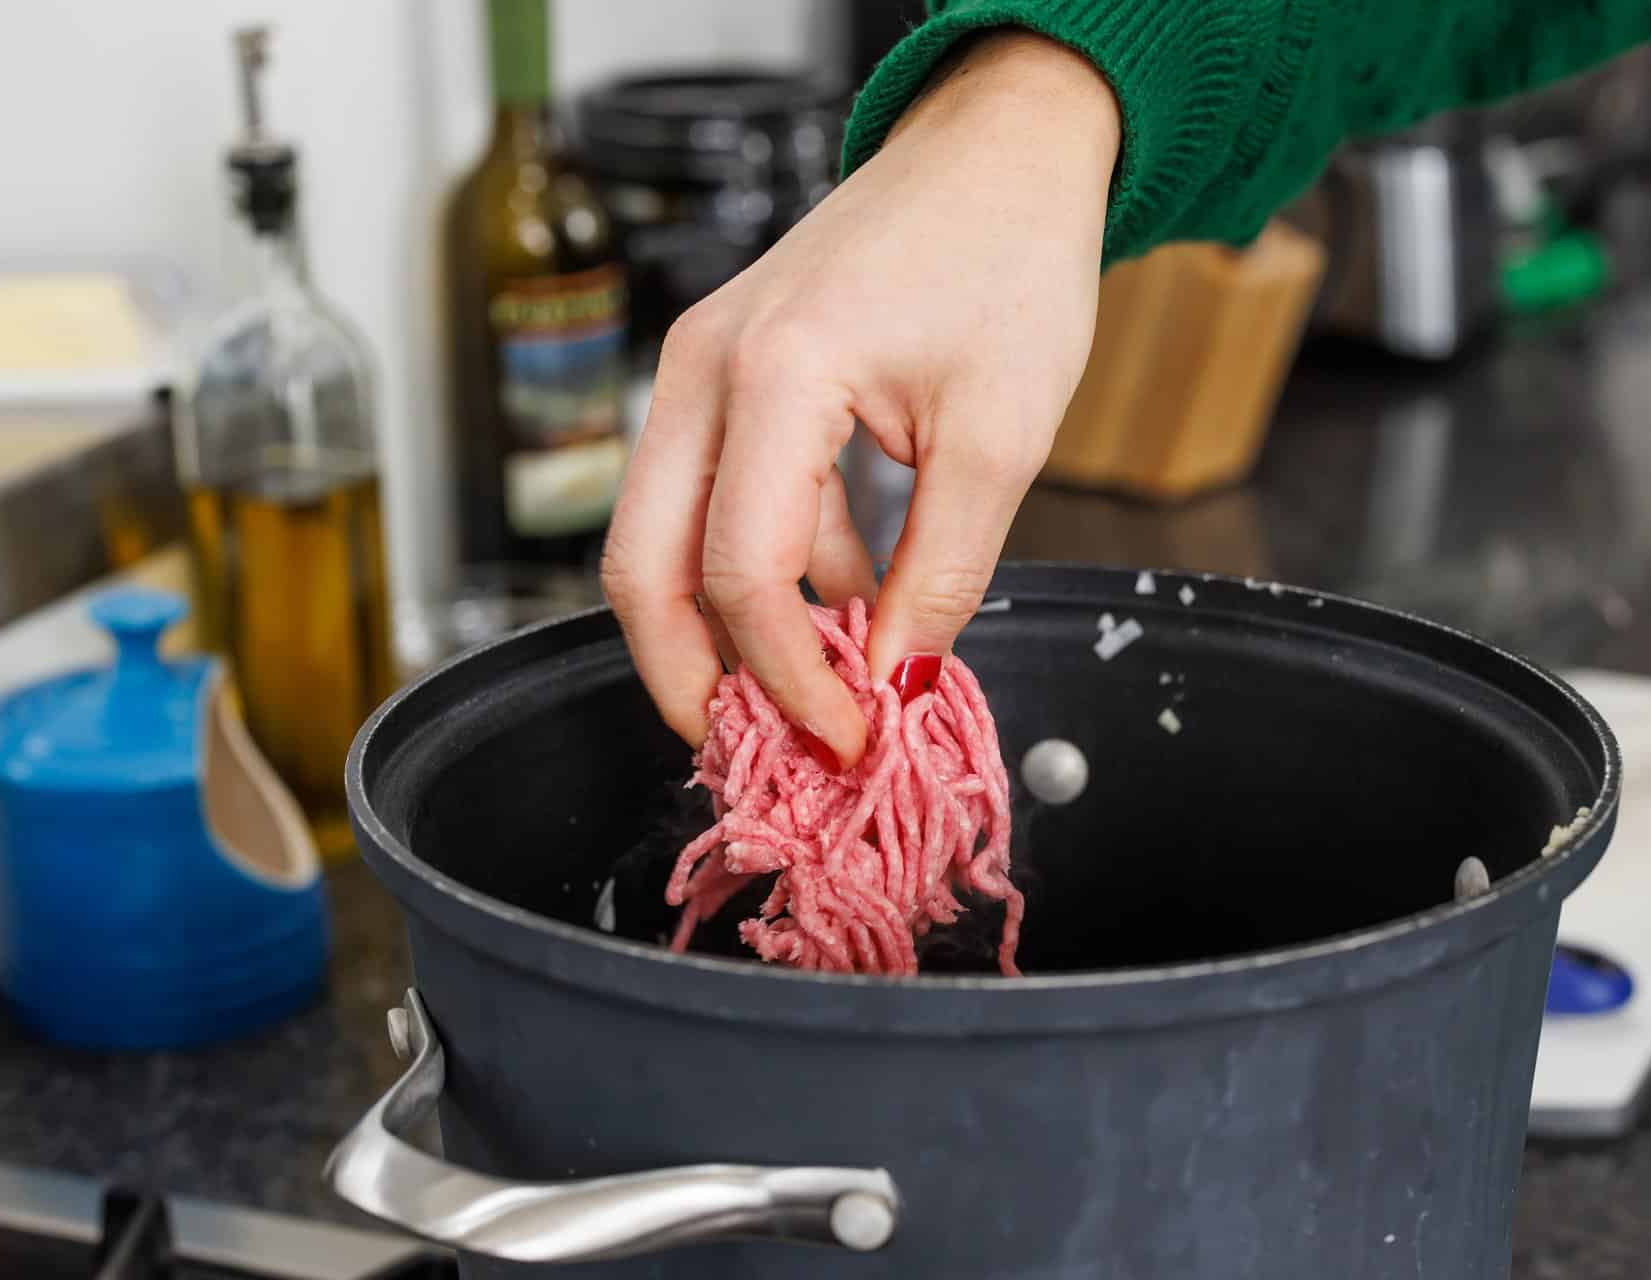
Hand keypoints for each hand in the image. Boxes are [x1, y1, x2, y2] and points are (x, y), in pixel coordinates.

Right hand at [601, 30, 1119, 763]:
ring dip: (726, 631)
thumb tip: (897, 683)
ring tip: (816, 691)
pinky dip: (762, 568)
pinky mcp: (718, 375)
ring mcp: (696, 368)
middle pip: (642, 570)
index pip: (743, 574)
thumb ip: (942, 572)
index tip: (852, 738)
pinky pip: (710, 498)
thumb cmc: (1007, 261)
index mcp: (774, 375)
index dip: (792, 681)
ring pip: (661, 540)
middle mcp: (702, 369)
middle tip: (758, 754)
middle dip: (691, 681)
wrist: (996, 155)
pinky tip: (845, 595)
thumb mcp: (1001, 436)